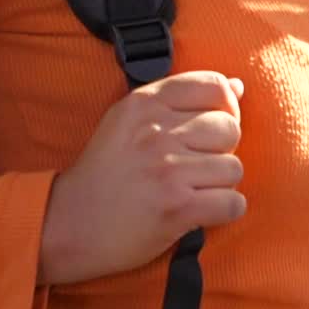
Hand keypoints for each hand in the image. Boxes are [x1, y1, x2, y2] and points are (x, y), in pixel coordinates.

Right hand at [38, 71, 245, 285]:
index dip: (226, 107)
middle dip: (223, 148)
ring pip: (233, 167)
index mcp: (145, 103)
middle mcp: (157, 131)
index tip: (213, 126)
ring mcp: (167, 170)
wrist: (69, 222)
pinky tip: (204, 210)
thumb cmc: (105, 170)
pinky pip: (232, 203)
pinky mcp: (176, 208)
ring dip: (222, 183)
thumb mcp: (129, 118)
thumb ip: (180, 97)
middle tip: (199, 164)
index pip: (214, 86)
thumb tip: (238, 86)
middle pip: (230, 128)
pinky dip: (226, 210)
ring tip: (196, 188)